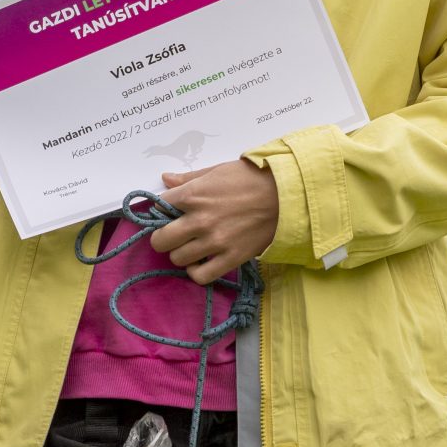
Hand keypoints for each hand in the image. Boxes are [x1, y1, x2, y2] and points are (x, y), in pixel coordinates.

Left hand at [152, 158, 278, 285]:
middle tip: (174, 234)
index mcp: (194, 195)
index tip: (169, 213)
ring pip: (178, 259)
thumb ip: (189, 178)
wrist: (286, 195)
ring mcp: (214, 242)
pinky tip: (200, 263)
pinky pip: (200, 276)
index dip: (161, 211)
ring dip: (181, 253)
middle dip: (163, 237)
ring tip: (191, 247)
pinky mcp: (231, 258)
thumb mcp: (217, 171)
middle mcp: (199, 220)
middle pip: (160, 240)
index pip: (160, 207)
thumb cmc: (252, 179)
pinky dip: (196, 272)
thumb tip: (165, 179)